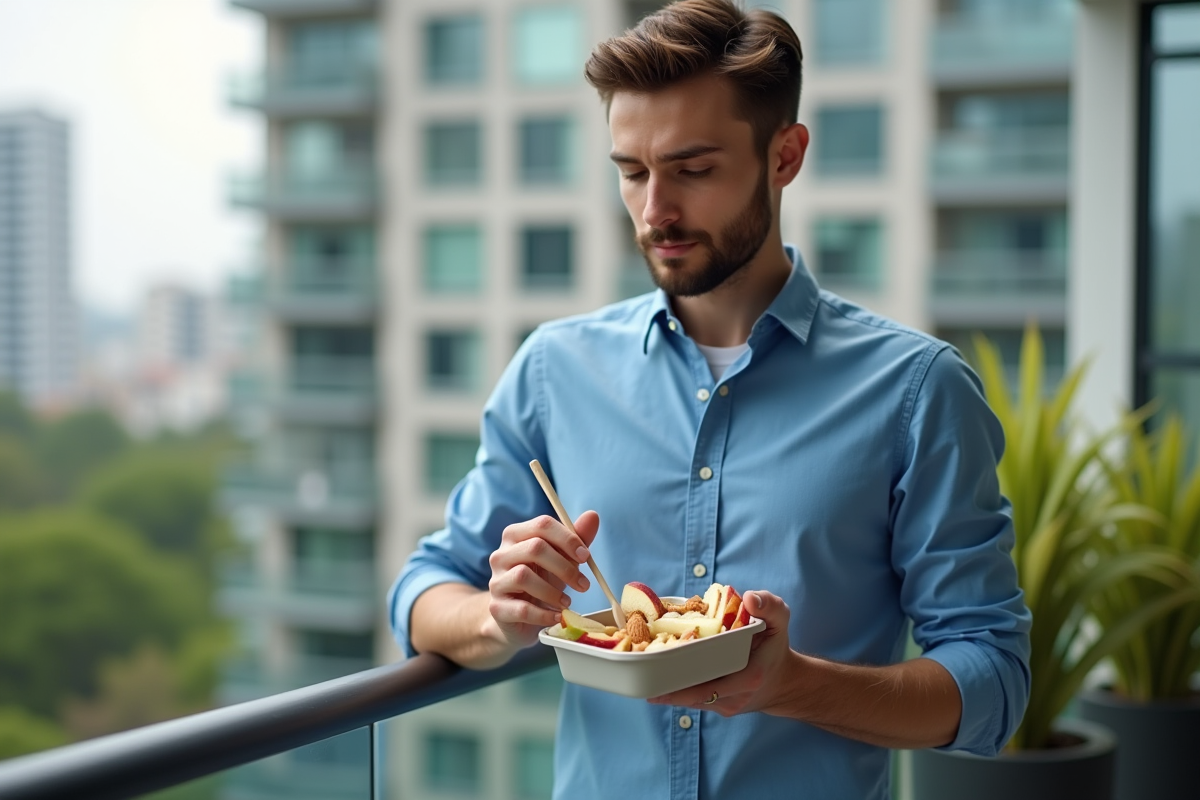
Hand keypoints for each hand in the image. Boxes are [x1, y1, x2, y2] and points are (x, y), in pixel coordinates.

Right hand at [484, 511, 598, 649]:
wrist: (517, 617)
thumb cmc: (541, 581)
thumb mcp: (561, 559)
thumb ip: (576, 539)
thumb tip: (593, 516)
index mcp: (516, 535)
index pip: (542, 525)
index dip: (568, 539)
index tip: (586, 556)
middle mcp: (501, 554)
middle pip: (534, 548)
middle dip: (565, 567)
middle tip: (583, 584)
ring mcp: (496, 581)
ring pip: (524, 576)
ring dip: (553, 592)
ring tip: (567, 602)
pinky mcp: (497, 608)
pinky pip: (522, 608)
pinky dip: (544, 614)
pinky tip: (557, 616)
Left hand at [648, 591, 795, 715]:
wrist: (784, 682)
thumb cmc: (776, 647)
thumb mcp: (780, 621)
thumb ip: (770, 605)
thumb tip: (749, 598)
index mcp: (749, 676)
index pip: (709, 683)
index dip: (682, 679)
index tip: (659, 670)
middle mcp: (735, 697)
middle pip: (693, 695)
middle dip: (667, 686)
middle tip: (642, 672)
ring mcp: (726, 707)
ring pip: (689, 701)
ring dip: (667, 690)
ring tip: (643, 677)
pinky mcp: (718, 709)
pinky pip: (692, 702)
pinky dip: (675, 692)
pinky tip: (656, 682)